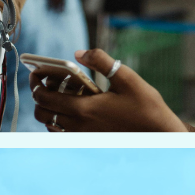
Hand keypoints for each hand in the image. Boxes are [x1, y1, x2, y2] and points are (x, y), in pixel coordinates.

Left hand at [30, 48, 187, 131]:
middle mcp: (80, 126)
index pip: (44, 99)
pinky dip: (58, 121)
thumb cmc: (145, 106)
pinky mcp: (90, 141)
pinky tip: (71, 109)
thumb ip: (101, 61)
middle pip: (42, 113)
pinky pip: (63, 134)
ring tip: (58, 94)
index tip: (35, 73)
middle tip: (44, 82)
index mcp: (85, 109)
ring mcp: (84, 136)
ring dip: (48, 109)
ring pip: (51, 125)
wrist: (159, 134)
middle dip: (38, 96)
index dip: (35, 84)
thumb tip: (79, 53)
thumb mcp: (126, 77)